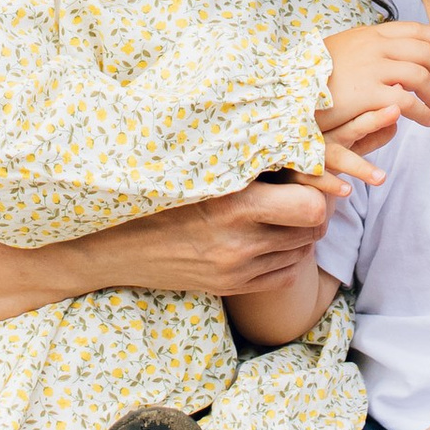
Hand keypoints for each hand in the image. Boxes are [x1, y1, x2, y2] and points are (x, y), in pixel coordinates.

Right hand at [65, 180, 335, 298]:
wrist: (113, 246)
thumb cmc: (157, 191)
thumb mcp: (197, 167)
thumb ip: (245, 157)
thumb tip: (295, 141)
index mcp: (231, 203)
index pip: (310, 206)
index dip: (316, 187)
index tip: (308, 172)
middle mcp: (238, 242)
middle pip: (313, 228)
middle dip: (314, 207)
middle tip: (299, 189)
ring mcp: (236, 269)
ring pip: (302, 250)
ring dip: (299, 231)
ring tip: (279, 210)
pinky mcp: (232, 287)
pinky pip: (284, 273)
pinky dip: (285, 254)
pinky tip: (266, 236)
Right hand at [321, 21, 429, 158]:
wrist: (289, 89)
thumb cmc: (314, 74)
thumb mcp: (344, 49)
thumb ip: (370, 48)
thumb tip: (393, 50)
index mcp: (370, 33)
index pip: (415, 30)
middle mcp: (375, 46)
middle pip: (425, 51)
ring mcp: (373, 68)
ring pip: (421, 76)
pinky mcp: (369, 93)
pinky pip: (408, 101)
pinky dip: (423, 111)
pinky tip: (427, 120)